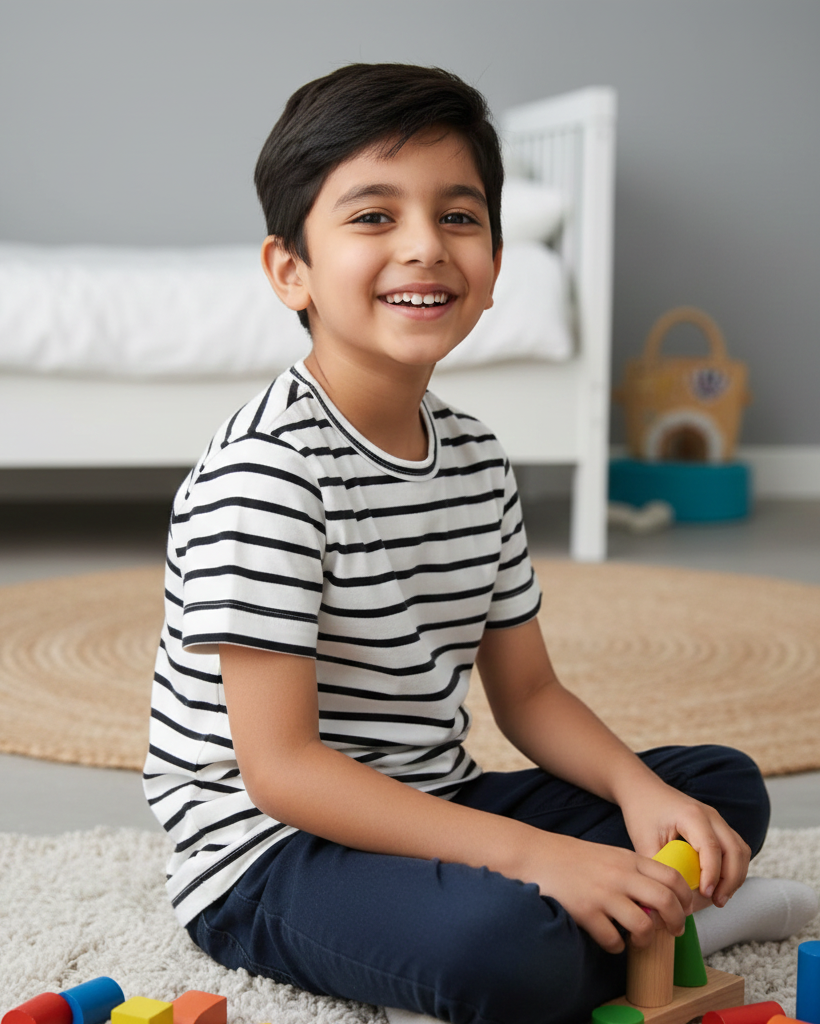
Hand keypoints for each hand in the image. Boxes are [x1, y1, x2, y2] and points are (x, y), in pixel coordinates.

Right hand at [519, 831, 693, 953]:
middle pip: (666, 901)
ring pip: (644, 925)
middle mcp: (620, 876)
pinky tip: (611, 940)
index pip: (672, 877)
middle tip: (673, 931)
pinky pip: (613, 939)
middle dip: (677, 922)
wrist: (535, 854)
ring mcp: (603, 894)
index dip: (686, 898)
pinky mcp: (586, 912)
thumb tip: (658, 894)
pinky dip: (617, 946)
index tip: (686, 910)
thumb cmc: (572, 856)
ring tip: (638, 940)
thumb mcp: (609, 854)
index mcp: (628, 859)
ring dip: (646, 940)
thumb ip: (632, 870)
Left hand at [620, 777, 750, 909]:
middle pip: (735, 850)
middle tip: (717, 902)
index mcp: (691, 815)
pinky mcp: (718, 826)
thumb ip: (661, 867)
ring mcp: (717, 819)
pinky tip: (719, 884)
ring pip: (741, 850)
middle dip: (730, 881)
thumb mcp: (643, 841)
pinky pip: (736, 848)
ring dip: (736, 876)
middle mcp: (710, 815)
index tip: (705, 895)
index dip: (712, 874)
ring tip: (719, 897)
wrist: (644, 790)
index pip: (711, 847)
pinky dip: (734, 868)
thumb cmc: (642, 813)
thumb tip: (674, 896)